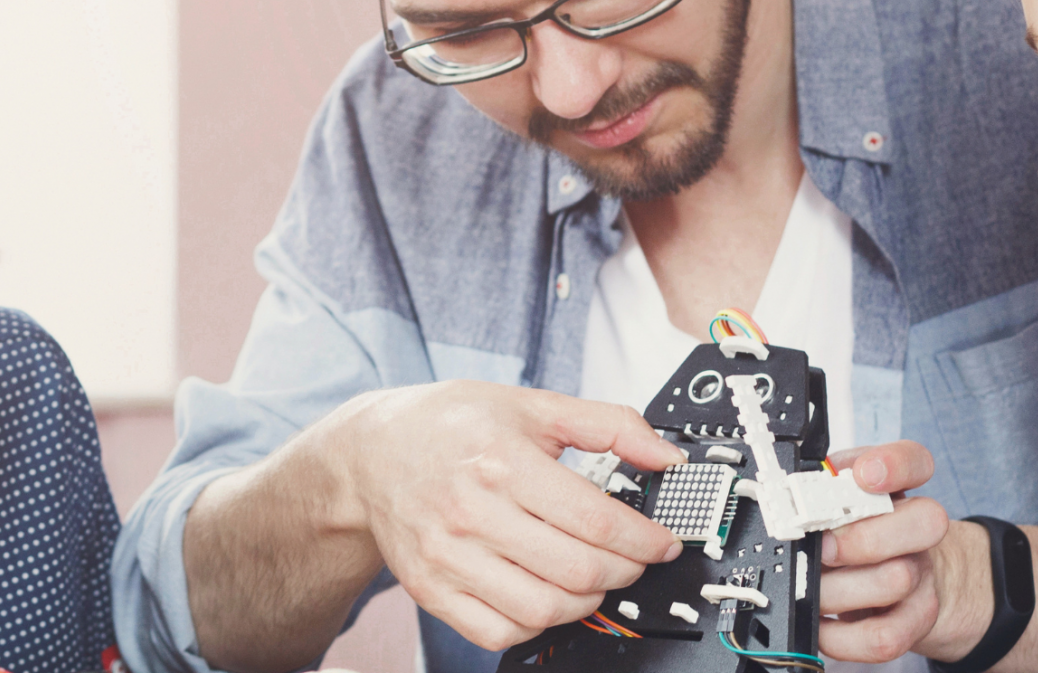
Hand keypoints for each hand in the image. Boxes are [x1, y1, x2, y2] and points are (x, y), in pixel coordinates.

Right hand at [309, 380, 685, 649]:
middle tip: (632, 561)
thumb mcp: (531, 405)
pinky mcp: (431, 589)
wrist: (371, 452)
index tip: (661, 543)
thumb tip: (666, 457)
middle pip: (577, 570)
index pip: (596, 520)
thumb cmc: (449, 425)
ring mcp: (447, 557)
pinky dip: (535, 623)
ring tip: (592, 579)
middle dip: (624, 573)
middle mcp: (471, 513)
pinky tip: (545, 595)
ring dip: (586, 601)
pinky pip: (498, 631)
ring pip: (543, 609)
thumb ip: (608, 424)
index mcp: (501, 461)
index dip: (644, 540)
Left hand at [813, 440, 964, 662]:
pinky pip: (883, 638)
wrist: (906, 585)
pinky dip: (840, 636)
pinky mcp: (913, 623)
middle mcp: (918, 532)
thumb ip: (818, 488)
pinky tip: (820, 624)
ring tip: (812, 588)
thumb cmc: (857, 536)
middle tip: (822, 548)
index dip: (893, 465)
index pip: (915, 461)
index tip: (864, 475)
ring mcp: (920, 578)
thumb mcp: (837, 504)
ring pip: (896, 580)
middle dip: (861, 537)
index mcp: (896, 491)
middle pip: (925, 522)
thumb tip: (786, 492)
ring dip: (838, 588)